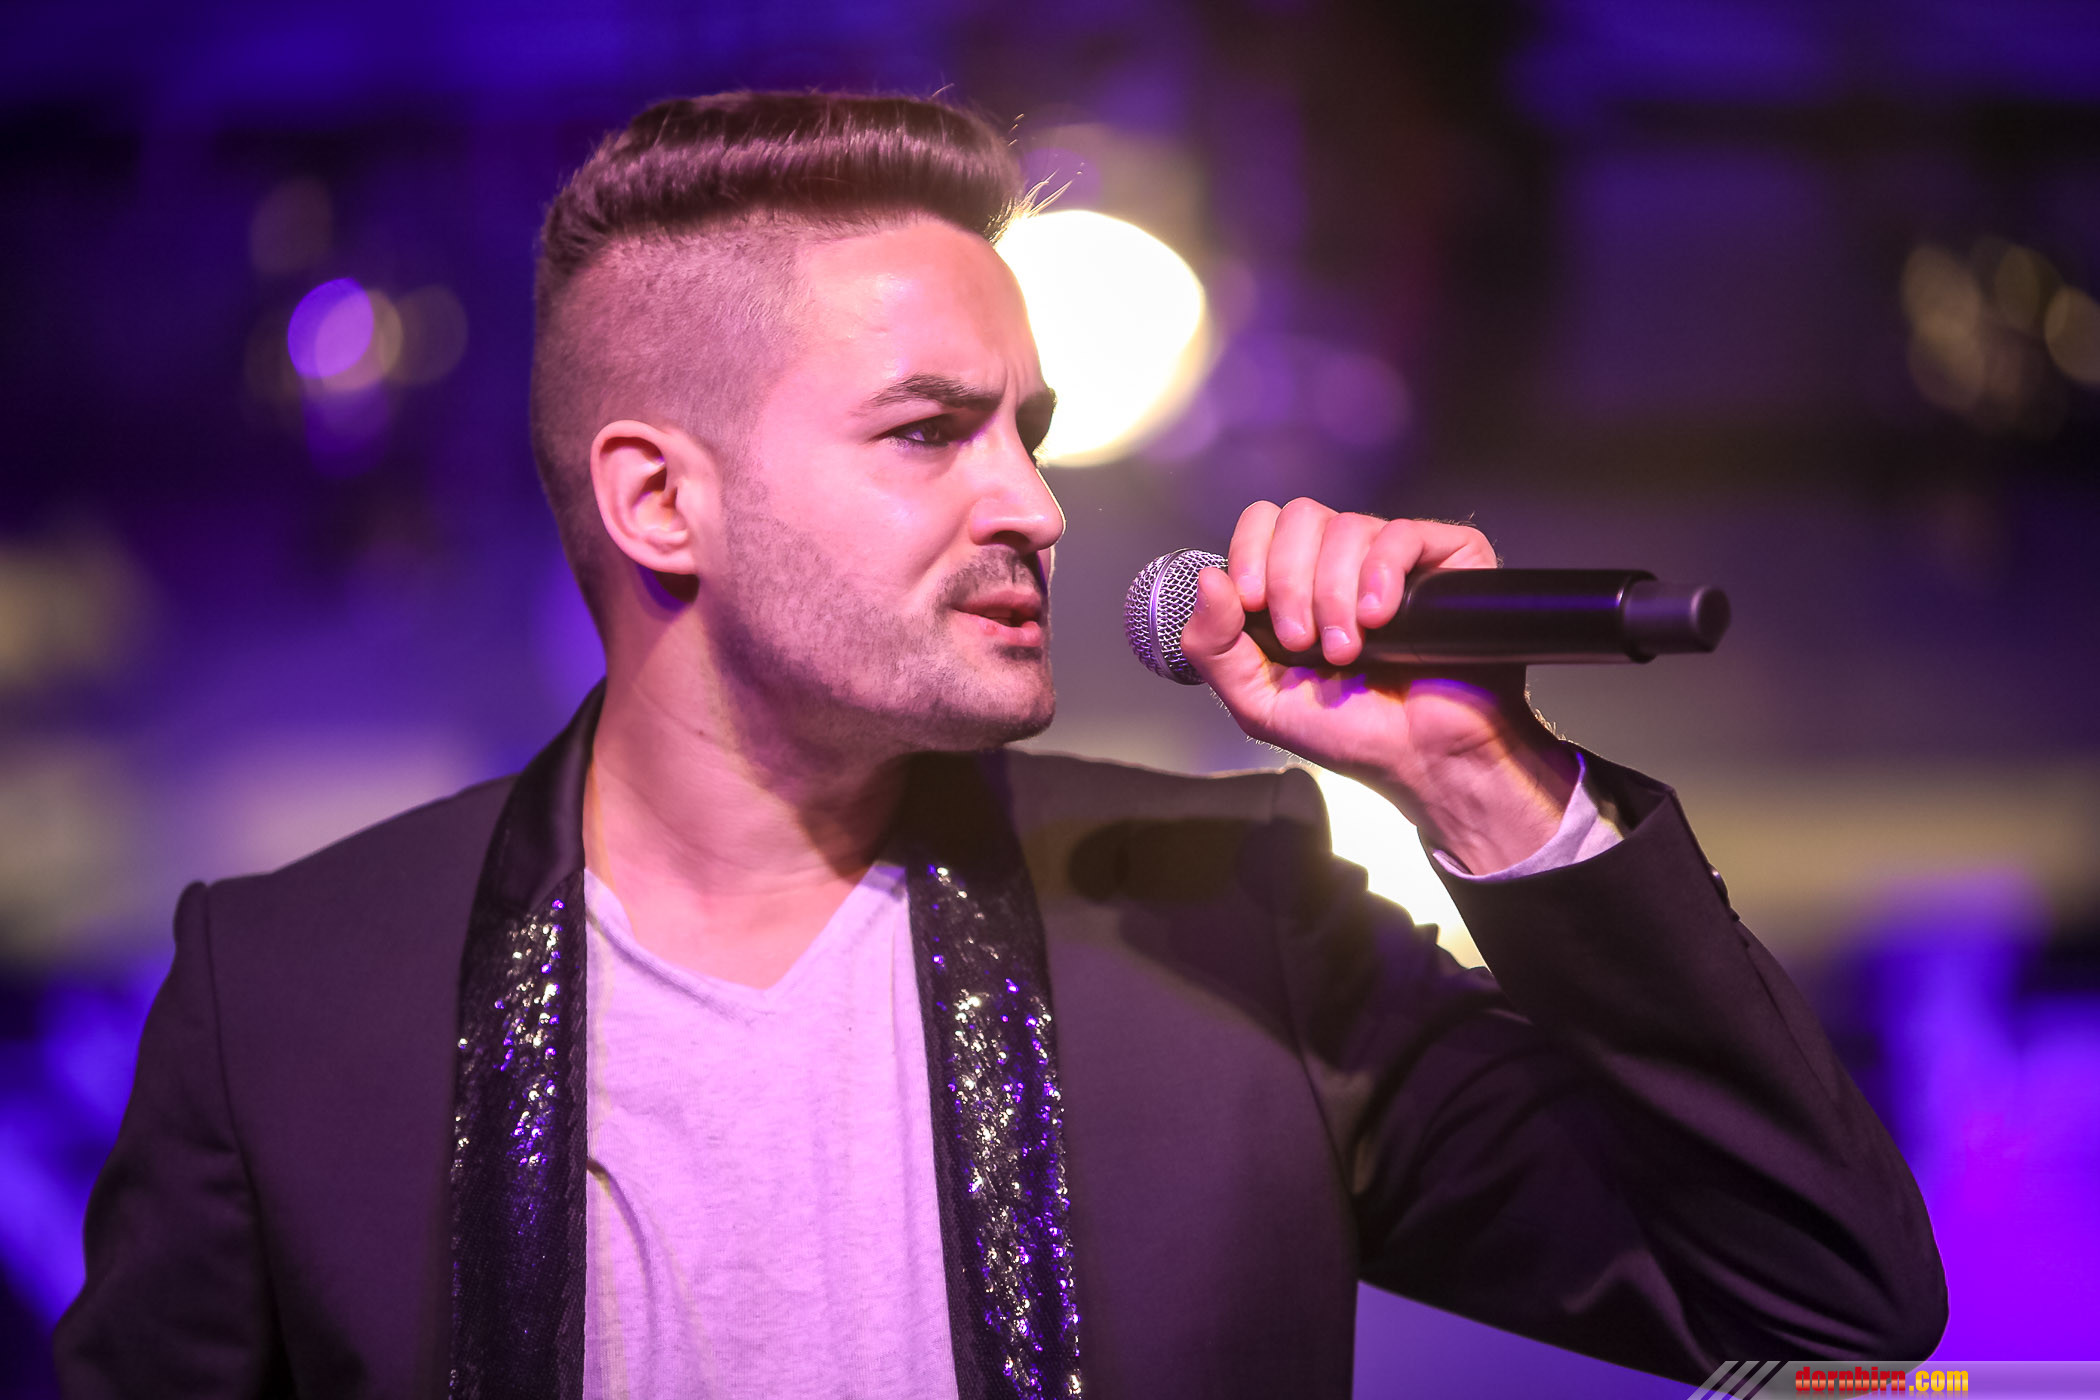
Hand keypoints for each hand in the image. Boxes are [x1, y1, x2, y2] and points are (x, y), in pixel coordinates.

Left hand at [1180, 498, 1578, 873]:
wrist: (1425, 760)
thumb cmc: (1354, 734)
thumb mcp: (1260, 702)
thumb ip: (1215, 648)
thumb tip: (1206, 580)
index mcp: (1296, 586)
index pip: (1264, 523)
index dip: (1250, 552)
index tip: (1254, 603)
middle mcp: (1343, 564)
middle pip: (1301, 517)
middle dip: (1291, 583)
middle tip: (1304, 642)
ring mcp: (1394, 559)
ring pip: (1347, 526)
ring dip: (1335, 595)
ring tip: (1349, 651)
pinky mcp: (1446, 560)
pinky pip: (1402, 534)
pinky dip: (1381, 574)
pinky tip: (1381, 618)